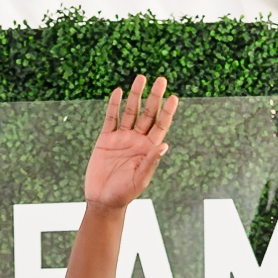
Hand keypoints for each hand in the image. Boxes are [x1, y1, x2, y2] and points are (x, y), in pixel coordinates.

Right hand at [82, 76, 178, 210]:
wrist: (102, 200)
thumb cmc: (124, 193)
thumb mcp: (140, 179)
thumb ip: (151, 162)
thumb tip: (164, 146)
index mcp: (149, 149)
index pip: (161, 126)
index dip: (167, 111)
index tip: (174, 97)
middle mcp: (137, 140)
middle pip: (148, 114)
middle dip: (154, 97)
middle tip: (161, 80)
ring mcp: (122, 138)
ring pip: (130, 112)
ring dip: (135, 95)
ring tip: (141, 78)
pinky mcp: (106, 139)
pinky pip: (111, 119)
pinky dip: (114, 105)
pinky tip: (118, 92)